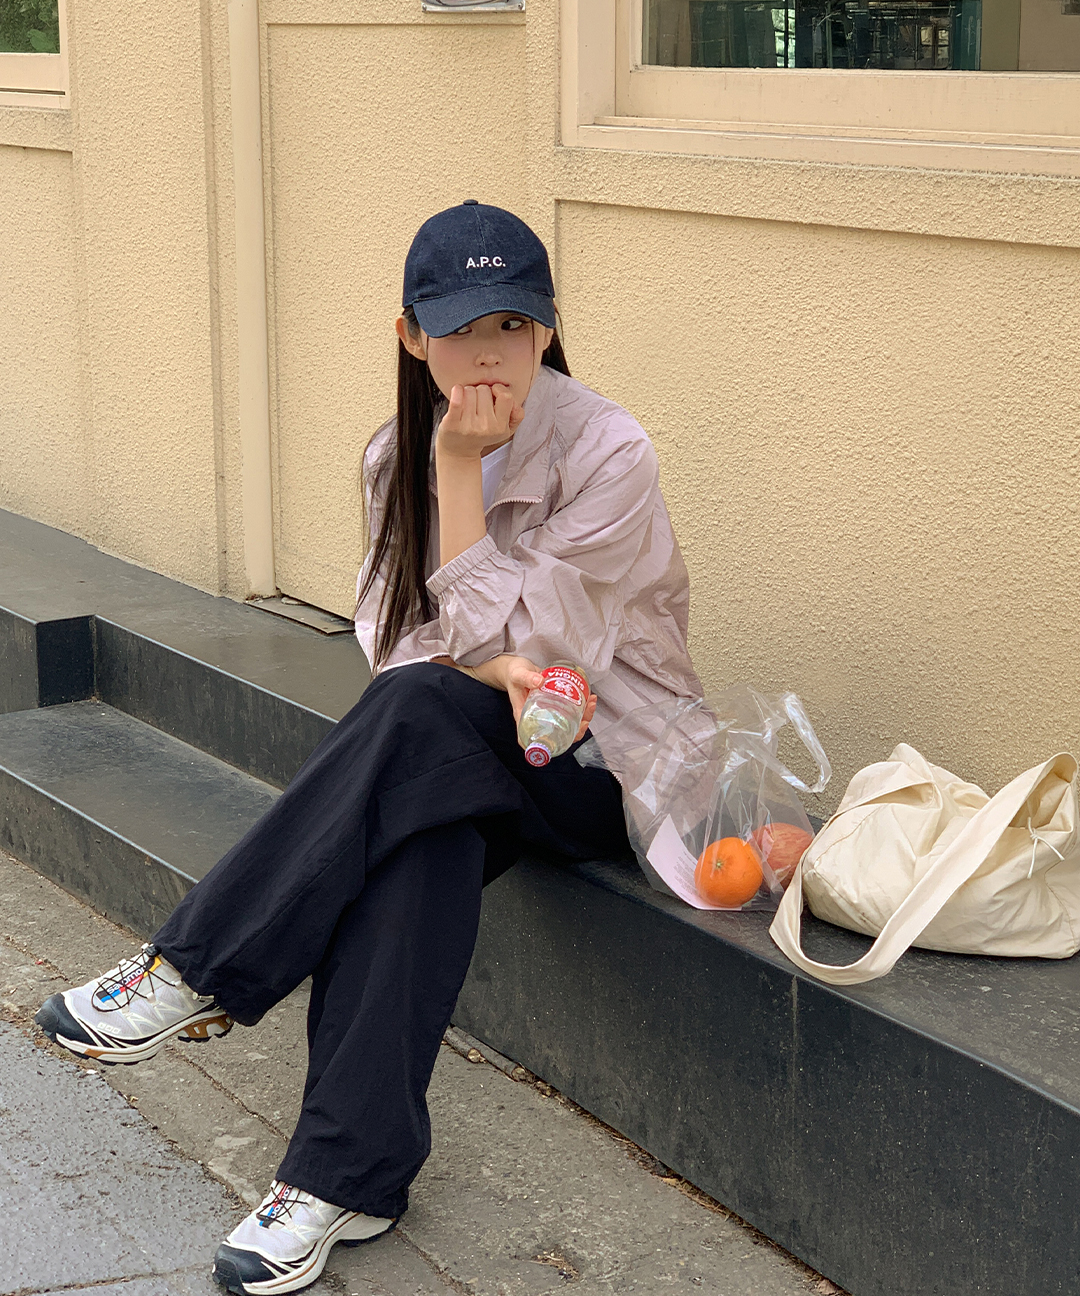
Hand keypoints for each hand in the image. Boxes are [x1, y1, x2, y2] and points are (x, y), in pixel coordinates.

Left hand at [436, 383, 524, 460]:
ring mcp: (468, 426)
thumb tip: (511, 399)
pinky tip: (457, 391)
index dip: (498, 390)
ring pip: (469, 390)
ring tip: (467, 404)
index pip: (505, 396)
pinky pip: (456, 400)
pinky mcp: (452, 424)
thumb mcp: (505, 429)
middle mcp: (485, 428)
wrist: (459, 451)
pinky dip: (456, 391)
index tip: (492, 394)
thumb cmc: (482, 434)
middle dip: (480, 392)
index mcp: (500, 428)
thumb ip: (516, 413)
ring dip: (467, 393)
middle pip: (484, 390)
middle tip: (477, 404)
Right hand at [466, 655, 597, 743]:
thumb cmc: (513, 675)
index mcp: (526, 718)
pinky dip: (582, 706)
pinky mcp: (556, 703)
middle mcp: (539, 718)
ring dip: (584, 717)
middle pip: (559, 734)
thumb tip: (540, 681)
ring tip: (591, 703)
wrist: (517, 668)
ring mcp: (549, 712)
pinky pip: (570, 710)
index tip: (563, 740)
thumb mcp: (517, 675)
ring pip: (568, 723)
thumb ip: (526, 678)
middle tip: (585, 719)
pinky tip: (589, 697)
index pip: (533, 741)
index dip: (548, 746)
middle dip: (576, 731)